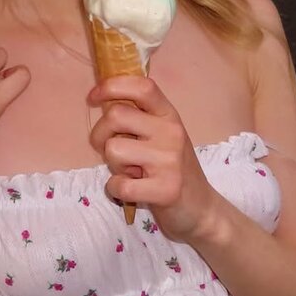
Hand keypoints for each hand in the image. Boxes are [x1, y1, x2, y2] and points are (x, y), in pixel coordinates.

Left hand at [87, 77, 219, 242]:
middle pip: (115, 115)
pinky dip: (115, 189)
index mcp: (169, 115)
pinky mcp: (165, 190)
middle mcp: (171, 132)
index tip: (93, 98)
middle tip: (108, 148)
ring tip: (129, 172)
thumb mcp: (163, 134)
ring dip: (112, 164)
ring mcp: (169, 161)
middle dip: (99, 134)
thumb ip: (139, 117)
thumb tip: (102, 100)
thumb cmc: (172, 168)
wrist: (201, 209)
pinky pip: (119, 184)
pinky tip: (129, 190)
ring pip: (113, 149)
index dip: (112, 86)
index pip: (142, 86)